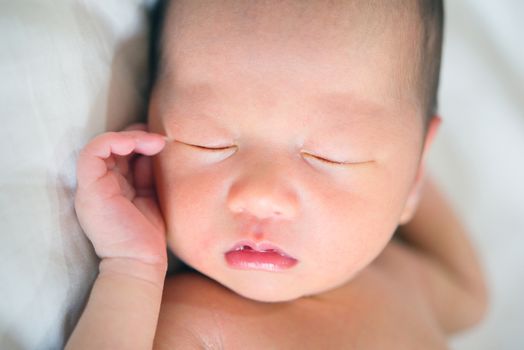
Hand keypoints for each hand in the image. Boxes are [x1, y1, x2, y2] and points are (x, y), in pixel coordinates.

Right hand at [75, 123, 166, 266]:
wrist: (140, 263)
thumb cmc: (147, 235)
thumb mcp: (150, 196)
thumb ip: (148, 174)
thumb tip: (155, 148)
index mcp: (113, 186)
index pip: (121, 153)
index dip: (140, 141)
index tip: (162, 144)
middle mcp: (100, 184)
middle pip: (113, 146)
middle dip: (138, 136)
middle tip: (160, 141)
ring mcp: (92, 186)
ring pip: (103, 144)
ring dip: (131, 136)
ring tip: (155, 142)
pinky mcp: (90, 188)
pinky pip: (93, 151)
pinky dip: (113, 140)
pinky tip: (136, 143)